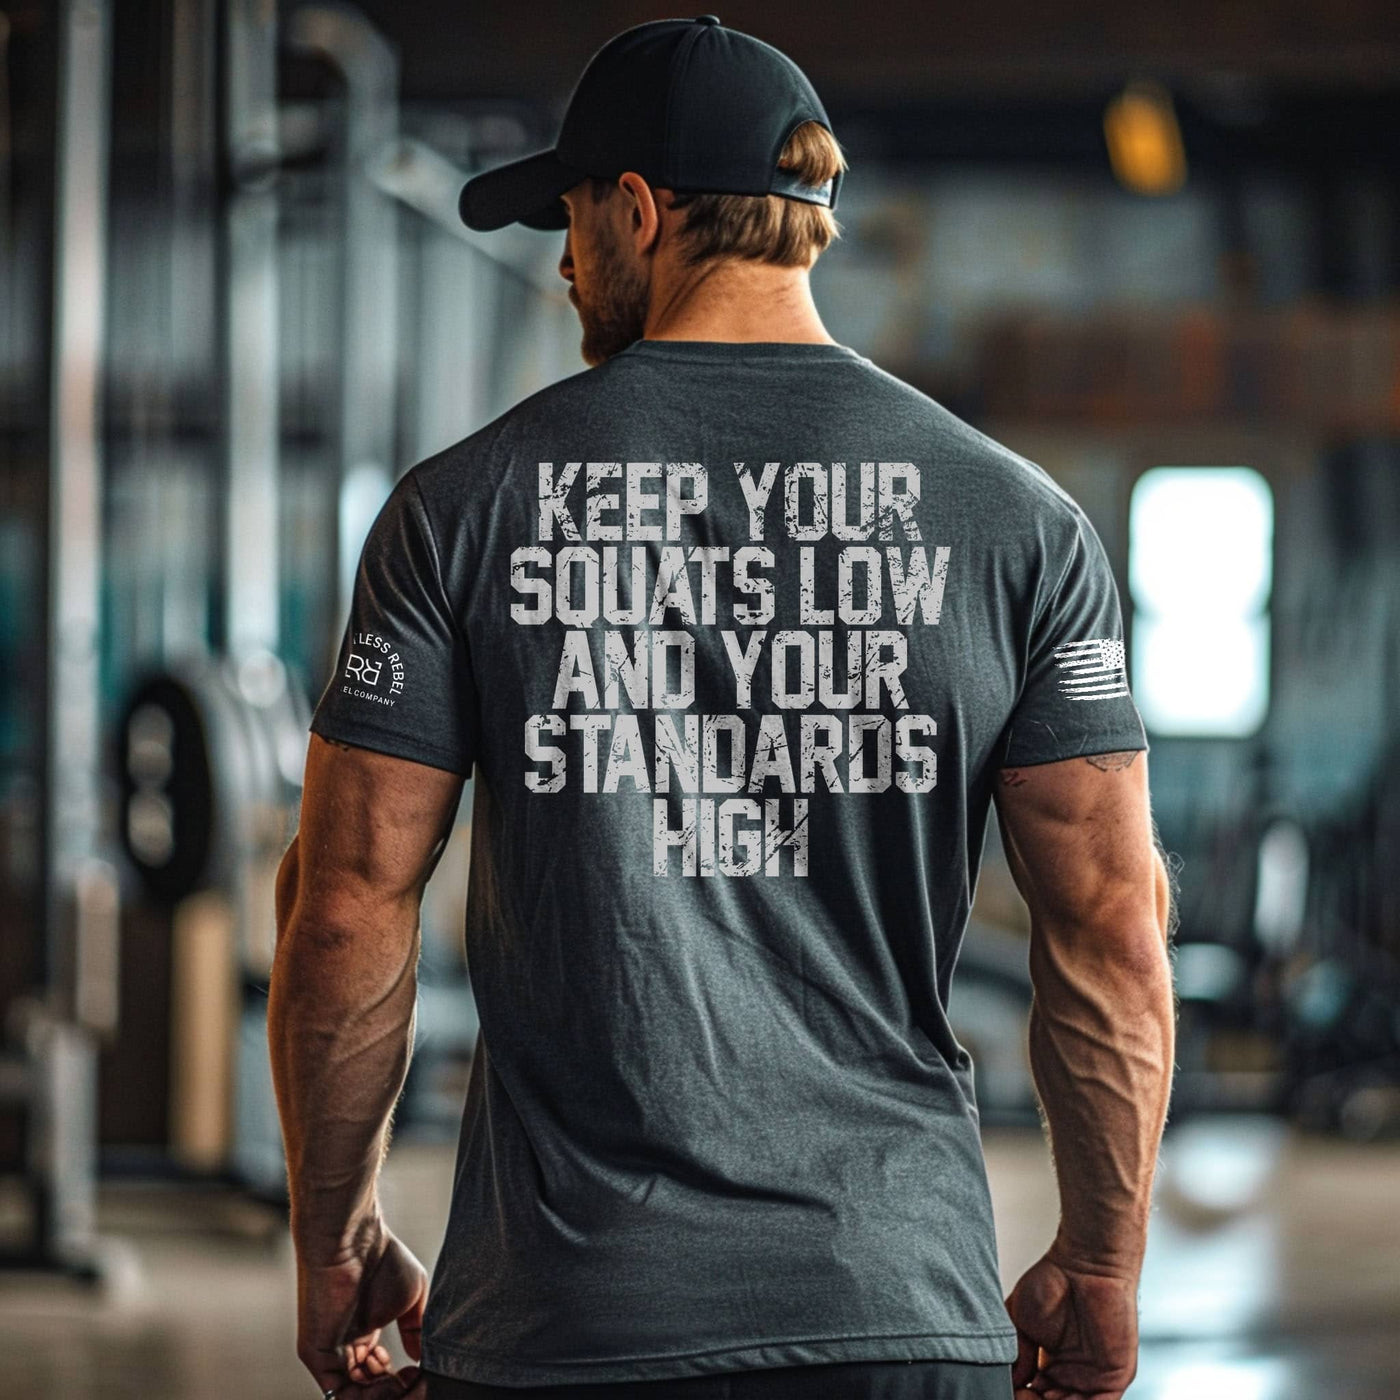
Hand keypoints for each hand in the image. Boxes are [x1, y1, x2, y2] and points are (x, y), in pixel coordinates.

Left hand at [296, 1217, 428, 1397]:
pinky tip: (386, 1376)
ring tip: (400, 1376)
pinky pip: (337, 1391)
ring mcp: (329, 1353)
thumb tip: (420, 1359)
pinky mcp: (317, 1354)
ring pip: (354, 1394)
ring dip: (382, 1393)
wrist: (354, 1240)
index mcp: (365, 1333)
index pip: (379, 1374)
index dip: (401, 1381)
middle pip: (367, 1389)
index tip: (420, 1371)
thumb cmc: (383, 1259)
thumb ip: (416, 1330)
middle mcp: (345, 1347)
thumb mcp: (411, 1299)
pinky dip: (364, 1394)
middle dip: (394, 1391)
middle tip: (412, 1378)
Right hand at [1004, 1247, 1138, 1398]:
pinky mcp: (1115, 1378)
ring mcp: (1093, 1379)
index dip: (1021, 1395)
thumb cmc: (1053, 1281)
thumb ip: (1017, 1355)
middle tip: (1020, 1394)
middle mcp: (1072, 1375)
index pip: (1035, 1395)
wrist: (1085, 1264)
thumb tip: (1011, 1383)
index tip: (1008, 1389)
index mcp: (1050, 1365)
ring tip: (1034, 1396)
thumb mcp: (1020, 1321)